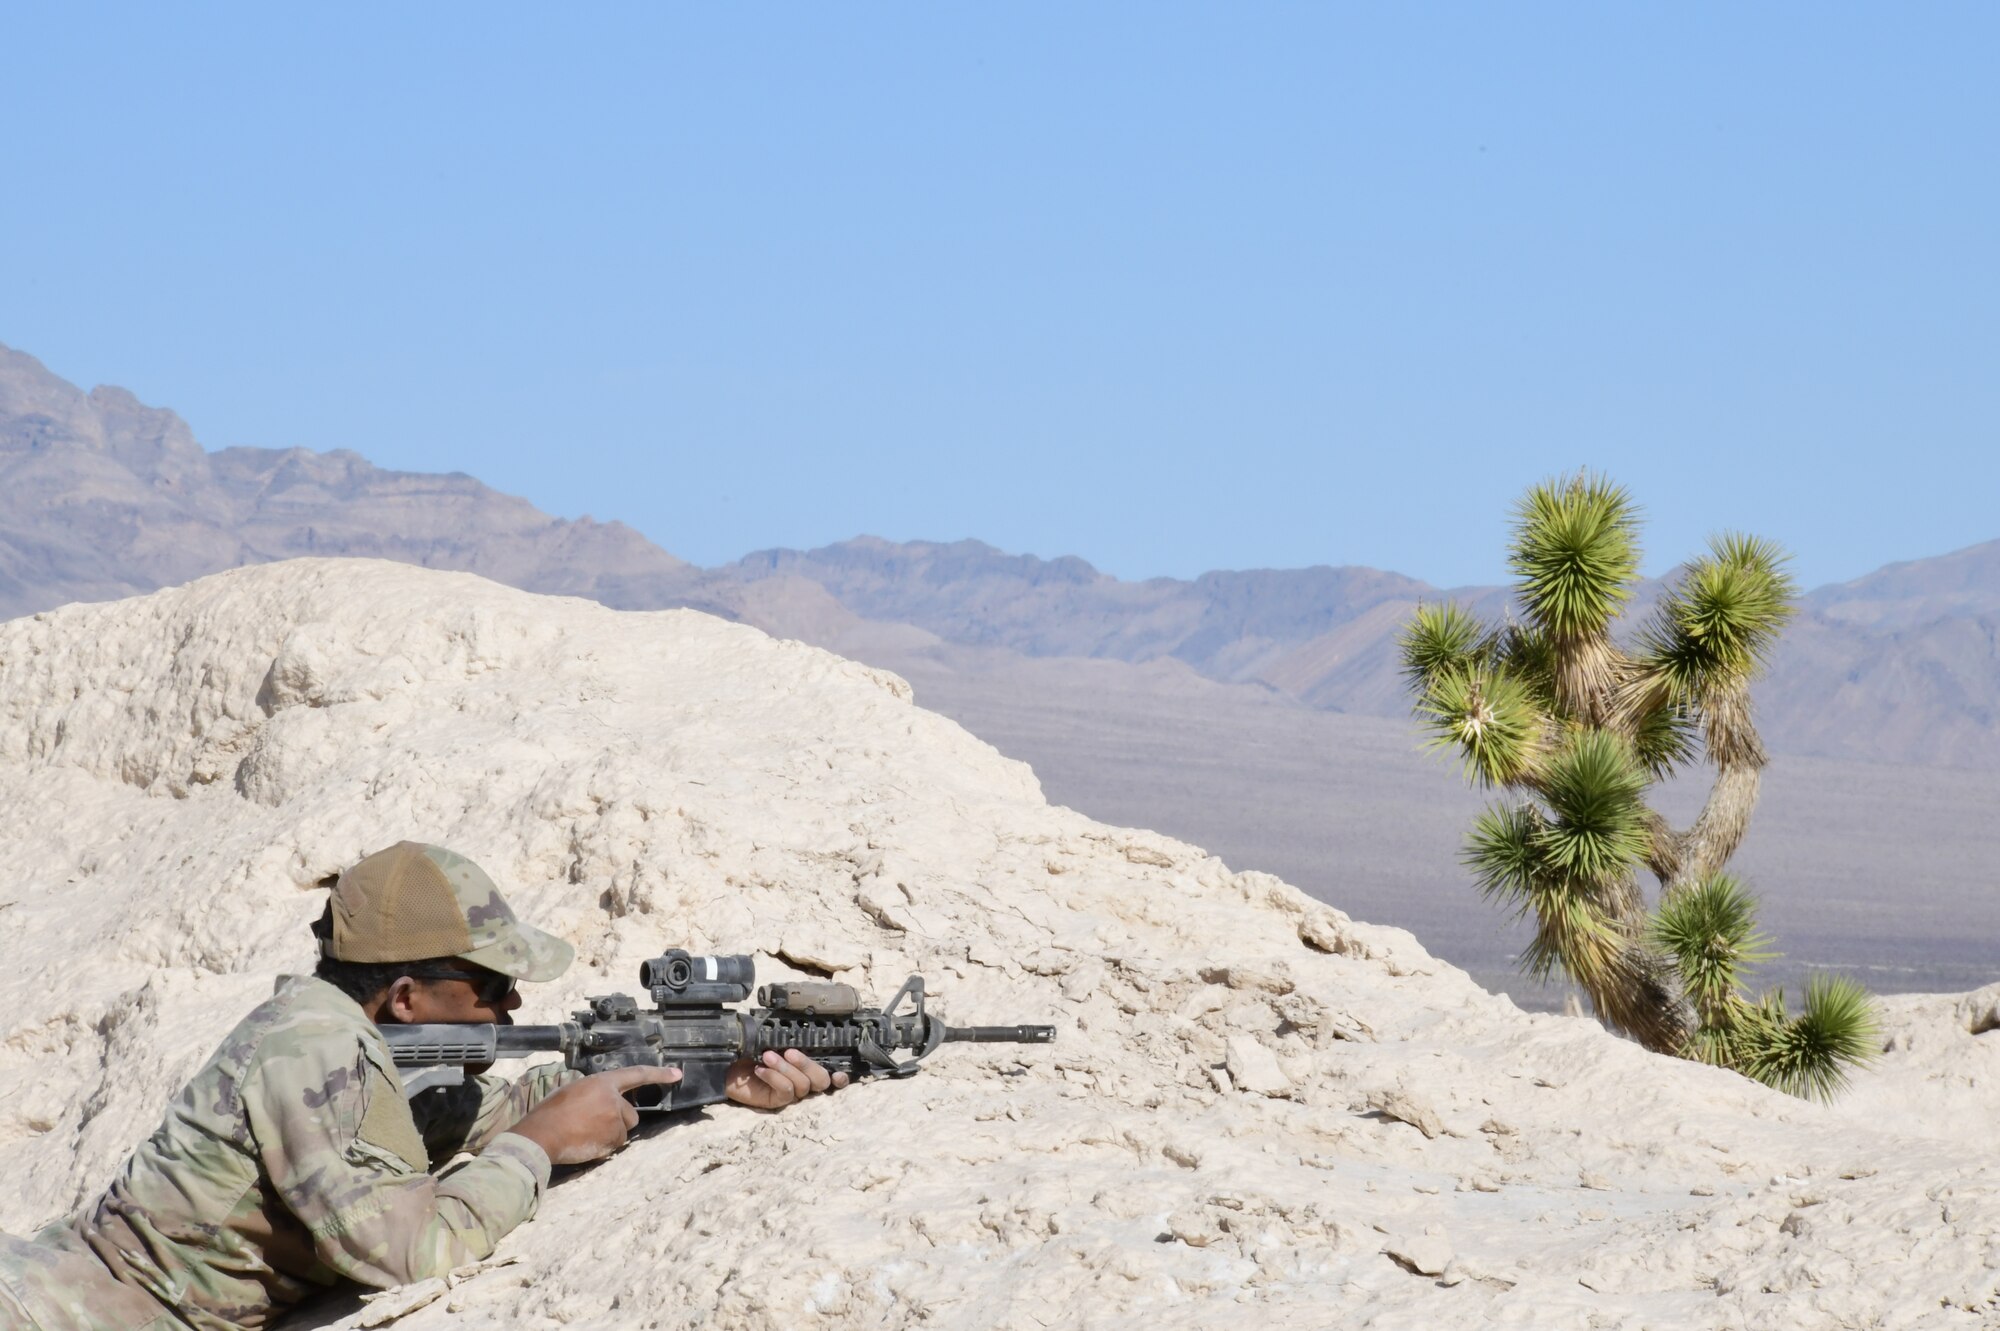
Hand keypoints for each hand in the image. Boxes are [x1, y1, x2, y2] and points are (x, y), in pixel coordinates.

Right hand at [507, 1065, 682, 1165]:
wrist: (542, 1134)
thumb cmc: (550, 1112)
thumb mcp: (573, 1091)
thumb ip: (595, 1093)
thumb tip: (602, 1103)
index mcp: (603, 1082)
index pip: (636, 1074)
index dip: (659, 1074)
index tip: (678, 1074)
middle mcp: (614, 1099)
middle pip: (630, 1114)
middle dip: (618, 1120)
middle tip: (593, 1123)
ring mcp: (615, 1120)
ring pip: (622, 1131)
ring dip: (610, 1134)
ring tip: (584, 1133)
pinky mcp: (612, 1139)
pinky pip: (613, 1145)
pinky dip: (603, 1146)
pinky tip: (584, 1143)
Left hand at [725, 1049, 848, 1110]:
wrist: (727, 1064)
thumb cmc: (752, 1050)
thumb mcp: (772, 1040)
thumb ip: (789, 1038)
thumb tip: (801, 1028)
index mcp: (807, 1065)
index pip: (831, 1073)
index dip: (841, 1076)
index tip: (839, 1072)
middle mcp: (804, 1080)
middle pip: (821, 1081)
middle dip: (808, 1065)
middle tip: (789, 1051)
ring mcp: (791, 1093)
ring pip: (802, 1085)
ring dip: (785, 1068)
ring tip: (767, 1056)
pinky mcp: (777, 1101)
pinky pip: (785, 1091)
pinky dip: (774, 1077)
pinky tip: (761, 1069)